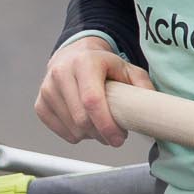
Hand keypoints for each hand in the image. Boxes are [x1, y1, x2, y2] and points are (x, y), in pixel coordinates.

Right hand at [33, 38, 154, 145]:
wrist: (73, 56)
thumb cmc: (104, 66)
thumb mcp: (127, 69)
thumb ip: (142, 86)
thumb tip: (152, 109)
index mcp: (84, 63)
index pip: (92, 100)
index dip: (106, 124)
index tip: (119, 138)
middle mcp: (61, 73)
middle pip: (81, 119)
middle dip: (101, 134)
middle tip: (114, 135)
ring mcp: (47, 88)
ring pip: (72, 128)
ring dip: (90, 136)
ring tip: (100, 125)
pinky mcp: (40, 103)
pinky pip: (60, 131)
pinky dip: (75, 134)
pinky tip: (84, 123)